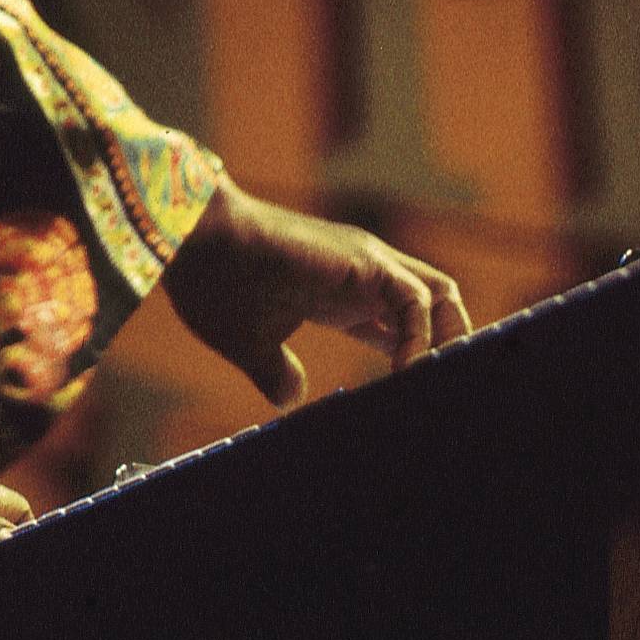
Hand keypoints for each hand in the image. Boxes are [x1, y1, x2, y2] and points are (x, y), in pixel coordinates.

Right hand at [161, 174, 470, 408]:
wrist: (193, 239)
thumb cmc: (212, 284)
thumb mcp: (250, 343)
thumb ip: (276, 371)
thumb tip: (291, 400)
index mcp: (340, 292)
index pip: (400, 321)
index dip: (413, 355)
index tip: (412, 392)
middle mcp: (363, 273)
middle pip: (434, 303)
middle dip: (446, 344)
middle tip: (441, 388)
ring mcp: (367, 264)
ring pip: (439, 295)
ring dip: (445, 339)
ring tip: (432, 383)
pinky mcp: (365, 262)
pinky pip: (419, 300)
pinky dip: (422, 337)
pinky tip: (405, 372)